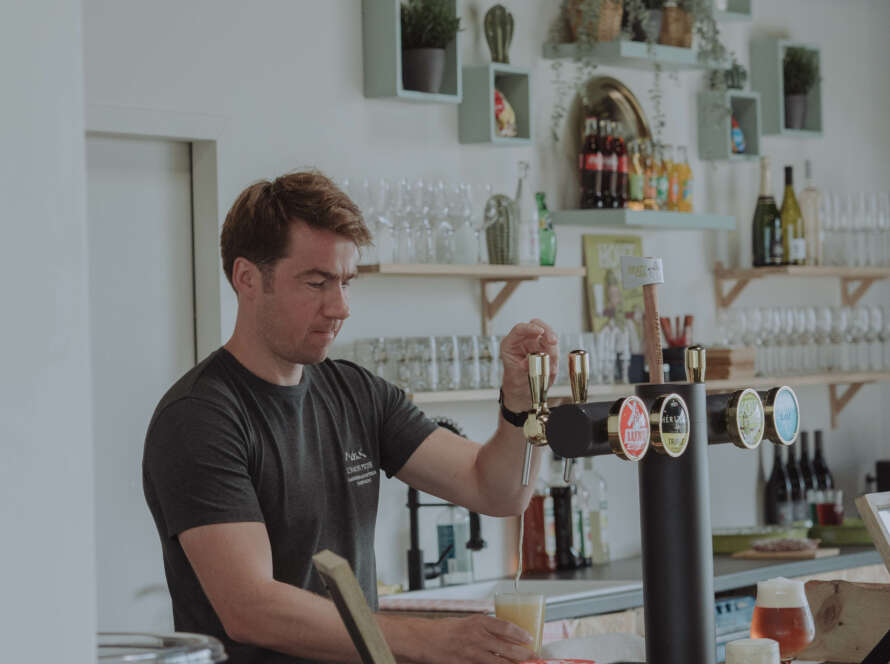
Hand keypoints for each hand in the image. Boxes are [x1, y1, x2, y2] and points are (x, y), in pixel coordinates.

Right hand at [409, 614, 535, 663]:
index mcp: (478, 622)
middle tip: (535, 656)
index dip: (520, 633)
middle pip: (507, 647)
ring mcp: (472, 653)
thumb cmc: (447, 629)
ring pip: (500, 662)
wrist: (426, 639)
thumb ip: (486, 627)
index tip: (530, 637)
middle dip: (524, 653)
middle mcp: (477, 637)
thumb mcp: (468, 622)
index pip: (505, 627)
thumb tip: (506, 634)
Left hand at [499, 318, 558, 412]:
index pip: (519, 329)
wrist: (523, 390)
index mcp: (510, 344)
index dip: (530, 328)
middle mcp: (523, 340)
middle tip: (553, 341)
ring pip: (548, 335)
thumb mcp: (517, 375)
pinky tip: (552, 367)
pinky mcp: (546, 348)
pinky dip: (555, 355)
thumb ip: (527, 365)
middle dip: (547, 331)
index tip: (540, 332)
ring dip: (553, 346)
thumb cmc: (517, 381)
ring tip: (551, 364)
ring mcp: (536, 343)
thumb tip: (536, 356)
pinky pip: (554, 347)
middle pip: (537, 325)